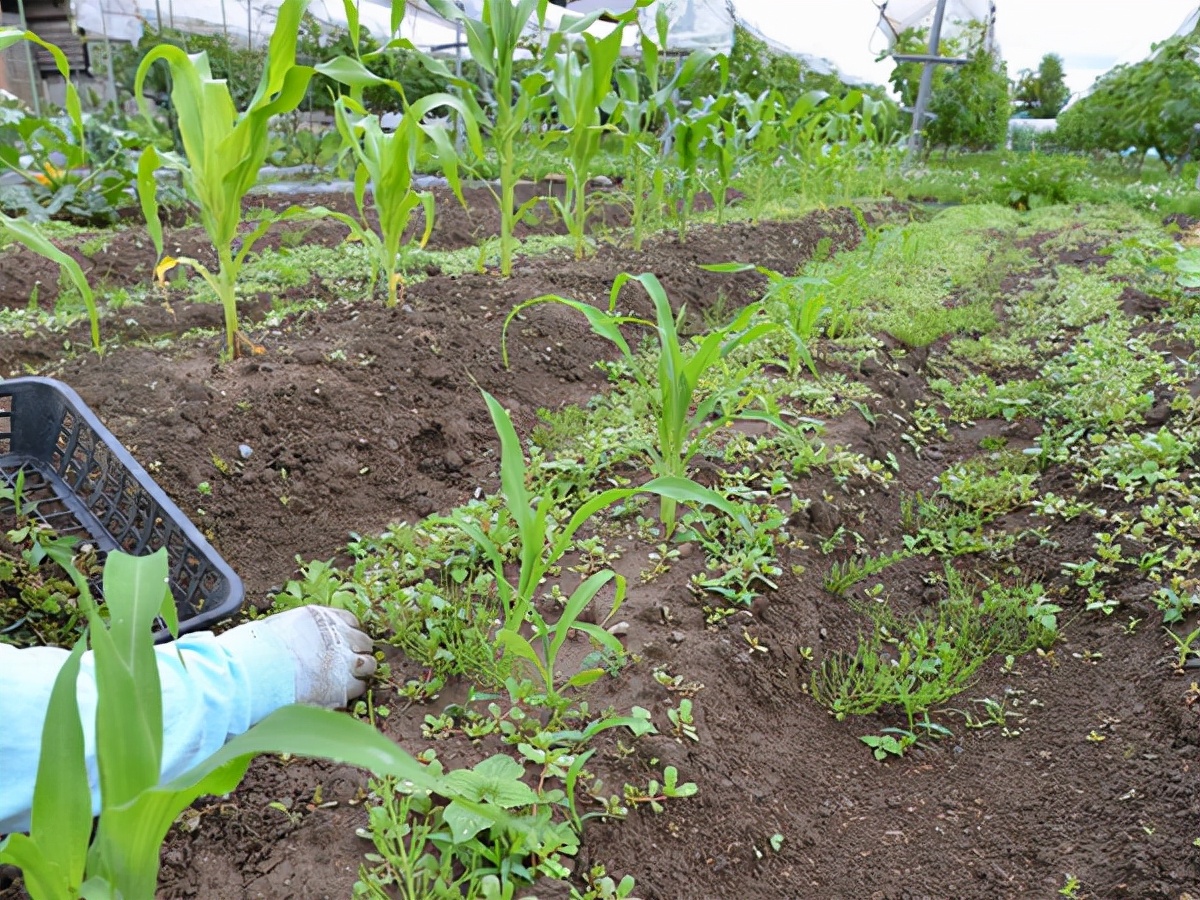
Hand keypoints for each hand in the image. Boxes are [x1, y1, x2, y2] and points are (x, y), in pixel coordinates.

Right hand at [238, 606, 376, 707]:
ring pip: (368, 665)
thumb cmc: (262, 648)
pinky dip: (353, 689)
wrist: (260, 669)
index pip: (351, 621)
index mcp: (325, 618)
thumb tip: (302, 637)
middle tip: (349, 661)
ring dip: (361, 670)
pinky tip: (341, 692)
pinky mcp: (343, 686)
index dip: (348, 633)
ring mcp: (344, 660)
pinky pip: (359, 687)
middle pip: (364, 642)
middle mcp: (340, 636)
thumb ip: (303, 629)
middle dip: (358, 651)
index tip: (344, 641)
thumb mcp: (285, 625)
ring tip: (348, 677)